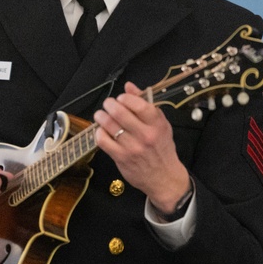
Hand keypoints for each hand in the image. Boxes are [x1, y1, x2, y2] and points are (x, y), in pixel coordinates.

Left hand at [94, 82, 189, 213]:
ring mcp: (133, 147)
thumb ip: (145, 104)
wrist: (164, 177)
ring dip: (101, 117)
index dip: (125, 98)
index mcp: (157, 124)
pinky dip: (99, 133)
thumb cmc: (162, 148)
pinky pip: (103, 141)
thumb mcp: (160, 124)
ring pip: (109, 125)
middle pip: (120, 113)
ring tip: (101, 115)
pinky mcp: (121, 158)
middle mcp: (146, 135)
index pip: (139, 104)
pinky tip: (101, 131)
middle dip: (109, 104)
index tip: (121, 98)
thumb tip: (129, 86)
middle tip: (108, 104)